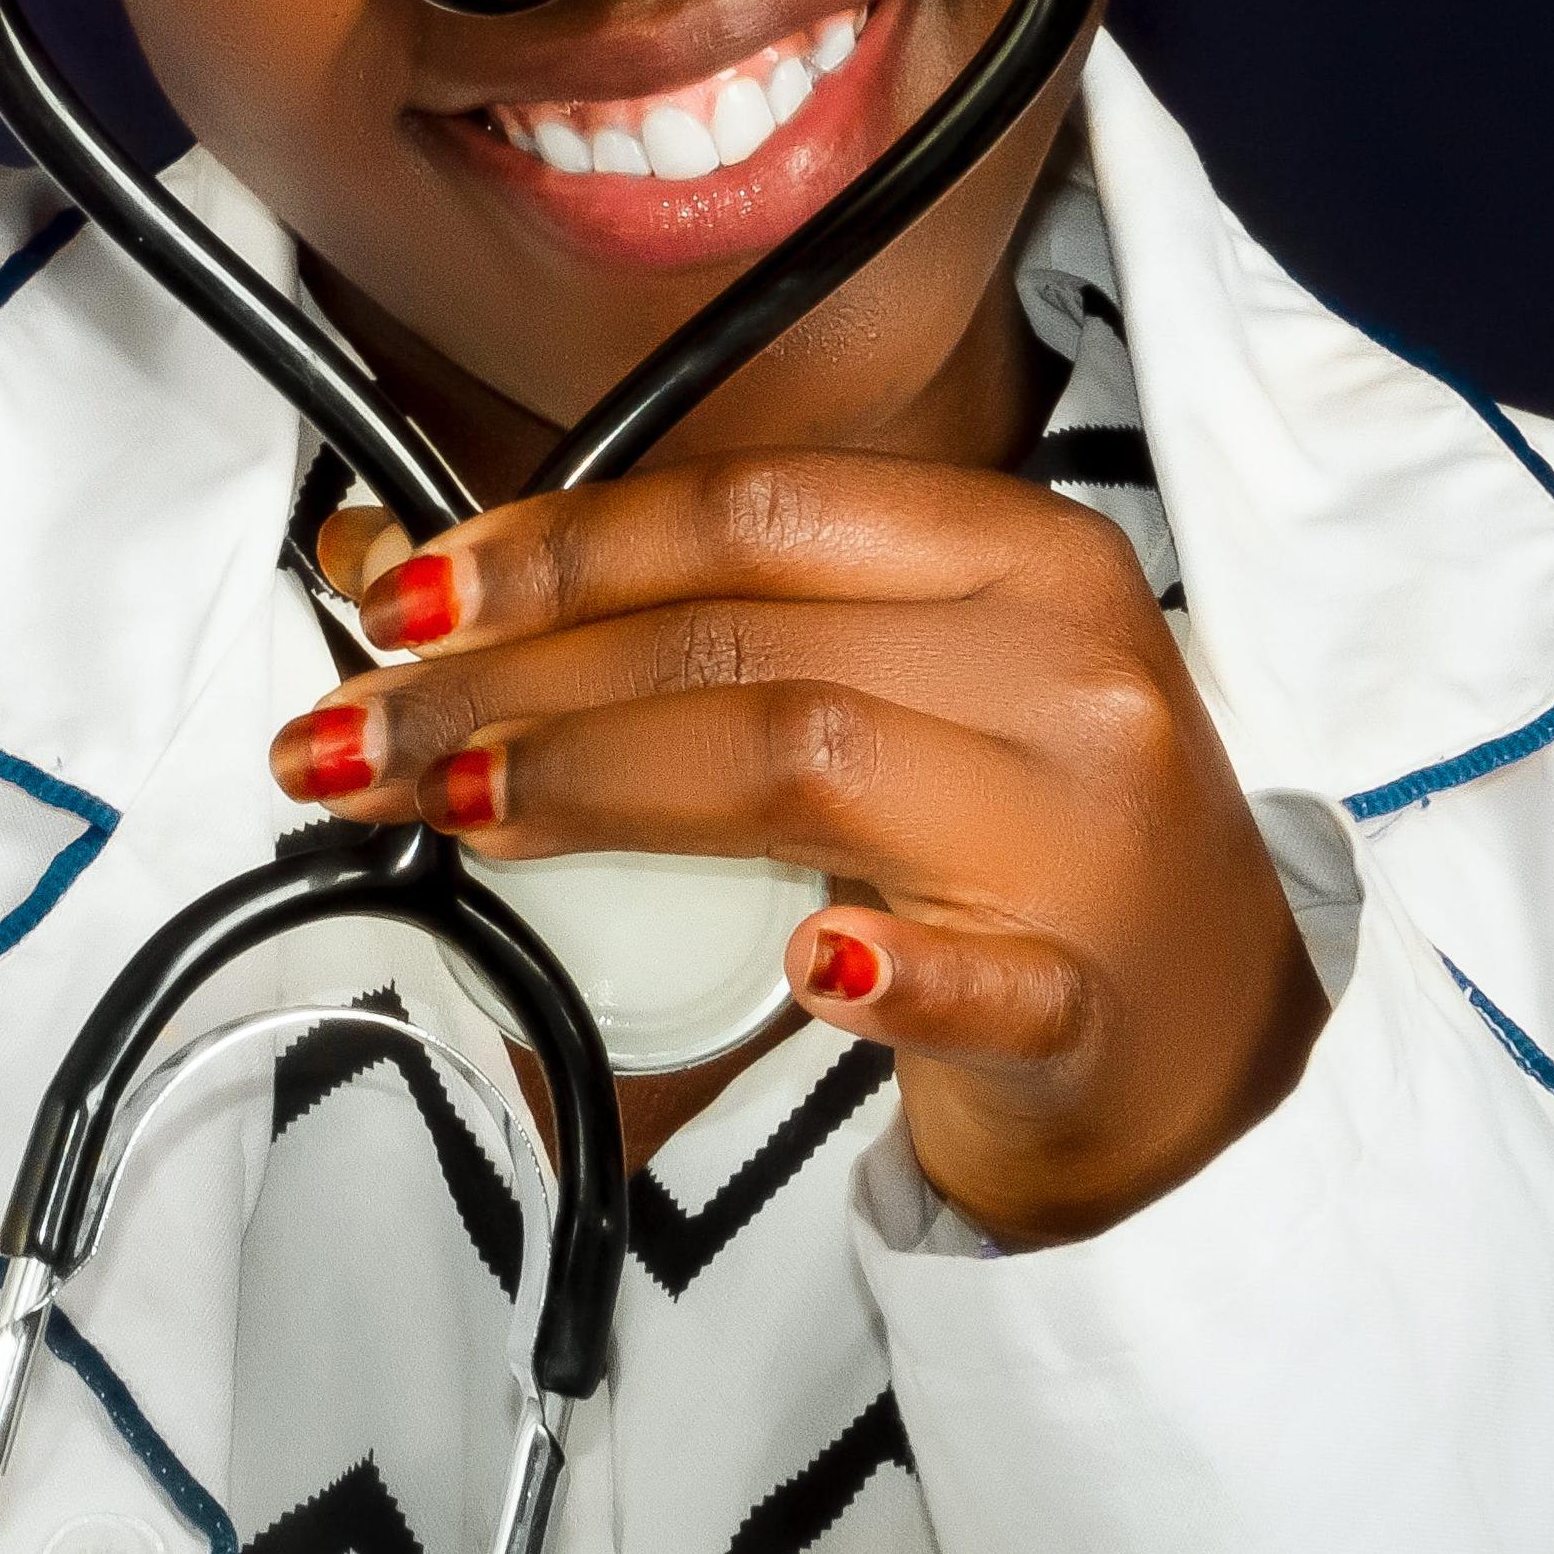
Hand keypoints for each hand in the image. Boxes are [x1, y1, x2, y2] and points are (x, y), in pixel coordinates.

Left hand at [276, 453, 1330, 1245]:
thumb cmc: (1005, 830)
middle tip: (355, 735)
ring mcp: (1092, 841)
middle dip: (515, 680)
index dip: (559, 545)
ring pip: (811, 765)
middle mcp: (1065, 670)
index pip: (753, 513)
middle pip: (745, 640)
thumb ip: (690, 623)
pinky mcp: (1092, 1004)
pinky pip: (986, 980)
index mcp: (1014, 554)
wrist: (1198, 1040)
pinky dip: (891, 974)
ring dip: (598, 784)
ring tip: (453, 810)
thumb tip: (400, 577)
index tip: (398, 599)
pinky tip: (807, 971)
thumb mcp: (881, 683)